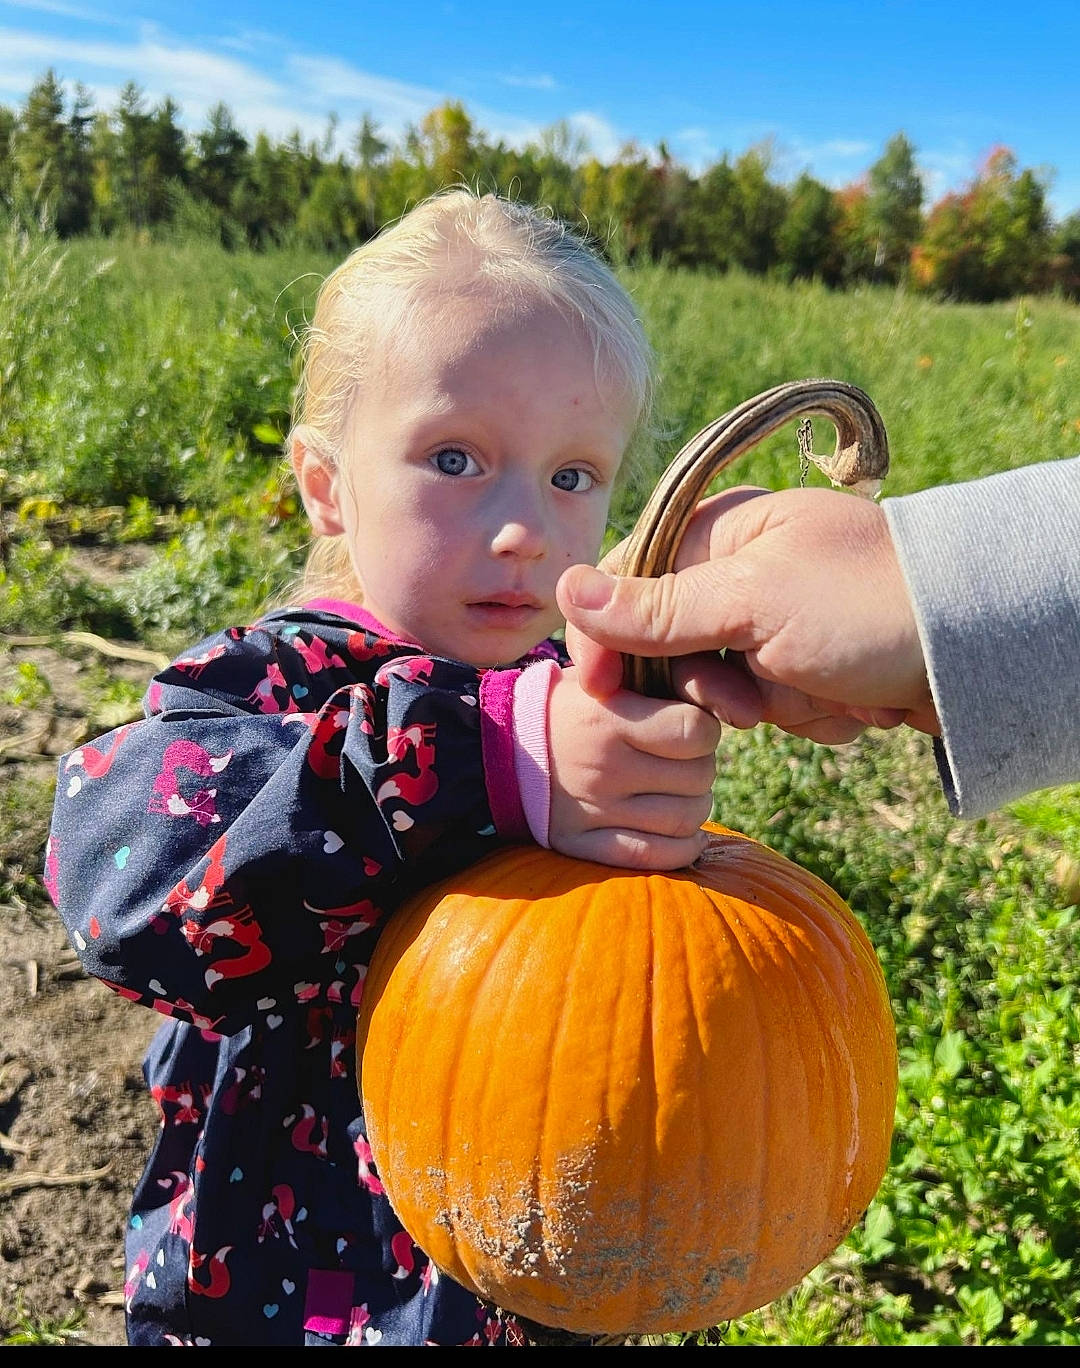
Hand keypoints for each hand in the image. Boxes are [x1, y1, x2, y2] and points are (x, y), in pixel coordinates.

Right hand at [545, 666, 720, 869]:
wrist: (498, 750)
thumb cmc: (568, 706)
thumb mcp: (604, 676)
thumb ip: (661, 677)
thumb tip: (730, 699)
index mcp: (607, 715)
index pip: (695, 731)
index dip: (706, 729)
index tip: (692, 727)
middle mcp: (602, 765)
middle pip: (698, 777)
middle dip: (702, 767)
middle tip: (684, 760)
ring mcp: (593, 810)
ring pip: (685, 819)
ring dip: (696, 806)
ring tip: (678, 791)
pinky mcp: (582, 844)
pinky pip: (655, 856)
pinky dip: (681, 848)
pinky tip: (681, 832)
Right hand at [557, 486, 938, 742]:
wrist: (976, 651)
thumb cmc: (866, 606)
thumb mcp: (752, 602)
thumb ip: (656, 606)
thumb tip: (564, 588)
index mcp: (721, 530)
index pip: (627, 584)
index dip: (608, 641)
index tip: (600, 693)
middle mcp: (741, 569)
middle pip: (670, 644)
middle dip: (710, 684)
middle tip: (746, 704)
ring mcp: (774, 619)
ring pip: (720, 684)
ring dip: (767, 704)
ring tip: (817, 693)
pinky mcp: (804, 662)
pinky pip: (769, 702)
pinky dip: (805, 712)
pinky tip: (846, 702)